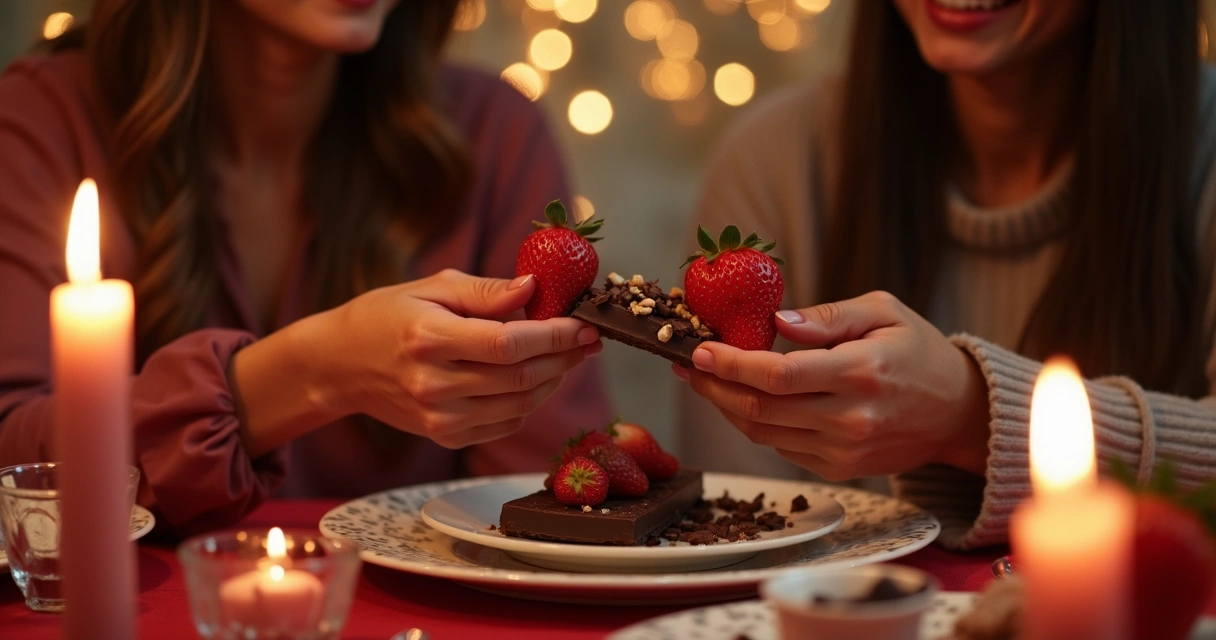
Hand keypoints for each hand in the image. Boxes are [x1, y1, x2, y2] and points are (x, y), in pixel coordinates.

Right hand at [321, 269, 600, 448]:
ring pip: (521, 404)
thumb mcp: (431, 288)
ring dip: (554, 380)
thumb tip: (535, 288)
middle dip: (565, 357)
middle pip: (521, 376)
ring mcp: (439, 417)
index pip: (509, 343)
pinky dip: (530, 401)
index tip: (584, 324)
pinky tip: (537, 378)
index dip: (555, 335)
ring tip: (568, 356)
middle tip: (590, 340)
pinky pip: (506, 423)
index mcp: (429, 338)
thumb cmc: (387, 316)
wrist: (341, 366)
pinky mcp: (445, 436)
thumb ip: (487, 292)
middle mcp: (434, 384)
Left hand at [675, 291, 989, 479]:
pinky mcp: (840, 468)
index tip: (699, 350)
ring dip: (727, 408)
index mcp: (861, 372)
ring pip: (764, 432)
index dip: (730, 365)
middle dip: (714, 387)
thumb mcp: (884, 311)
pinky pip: (781, 447)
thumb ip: (828, 316)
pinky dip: (756, 424)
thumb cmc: (918, 351)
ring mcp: (844, 450)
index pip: (778, 374)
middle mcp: (851, 417)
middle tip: (688, 365)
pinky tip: (743, 401)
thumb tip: (777, 322)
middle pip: (761, 408)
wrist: (959, 413)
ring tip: (706, 381)